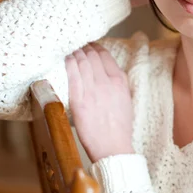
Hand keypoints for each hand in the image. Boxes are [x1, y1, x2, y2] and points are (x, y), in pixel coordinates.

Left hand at [65, 41, 133, 162]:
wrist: (113, 147)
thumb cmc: (120, 127)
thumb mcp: (126, 100)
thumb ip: (118, 84)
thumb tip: (108, 72)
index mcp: (120, 81)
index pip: (105, 56)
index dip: (96, 47)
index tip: (90, 45)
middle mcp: (106, 83)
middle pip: (92, 56)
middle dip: (84, 48)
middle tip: (77, 45)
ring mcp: (92, 90)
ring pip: (82, 63)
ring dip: (75, 53)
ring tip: (71, 50)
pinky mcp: (79, 100)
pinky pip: (72, 75)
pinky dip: (69, 64)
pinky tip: (66, 59)